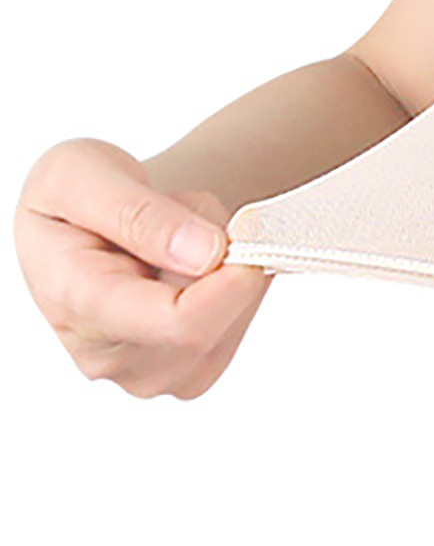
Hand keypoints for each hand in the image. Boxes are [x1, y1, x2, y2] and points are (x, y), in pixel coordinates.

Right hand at [14, 137, 269, 399]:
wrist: (81, 221)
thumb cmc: (72, 195)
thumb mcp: (79, 173)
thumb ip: (140, 213)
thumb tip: (206, 254)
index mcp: (75, 303)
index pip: (176, 322)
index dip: (229, 284)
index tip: (249, 234)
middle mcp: (108, 357)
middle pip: (212, 324)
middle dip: (221, 258)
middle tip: (188, 213)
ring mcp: (150, 373)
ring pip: (233, 323)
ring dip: (228, 270)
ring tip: (181, 238)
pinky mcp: (186, 373)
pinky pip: (239, 327)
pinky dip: (236, 289)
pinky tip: (195, 267)